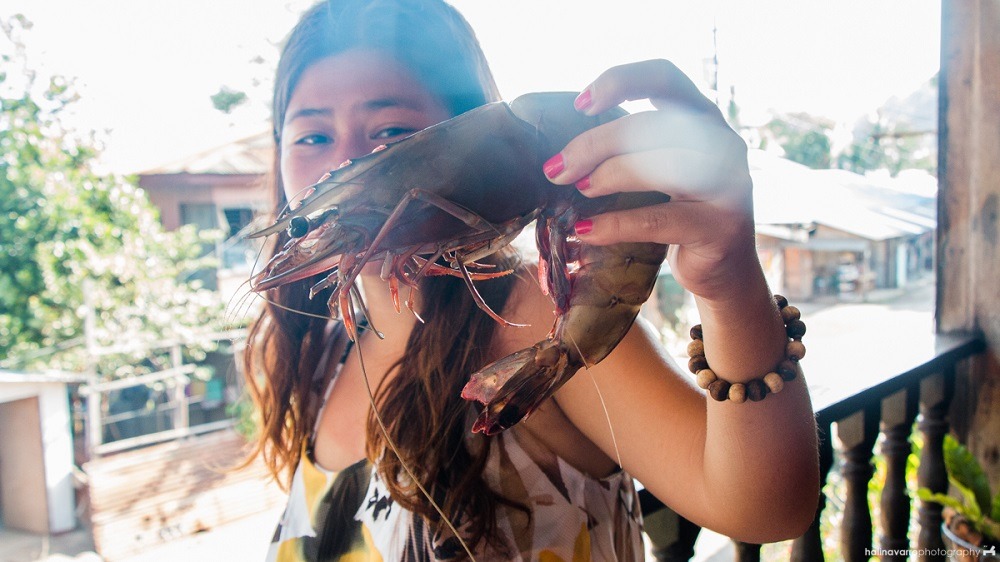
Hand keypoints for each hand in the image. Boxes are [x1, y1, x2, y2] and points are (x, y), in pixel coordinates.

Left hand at [543, 59, 757, 301]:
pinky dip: (616, 224)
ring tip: (579, 190)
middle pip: (653, 125)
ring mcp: (729, 184)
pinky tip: (586, 231)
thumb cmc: (679, 213)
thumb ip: (630, 149)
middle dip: (596, 144)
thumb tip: (561, 155)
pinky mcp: (721, 226)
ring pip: (660, 166)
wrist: (724, 269)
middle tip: (558, 169)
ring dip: (609, 175)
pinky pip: (659, 219)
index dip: (621, 81)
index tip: (580, 105)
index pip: (665, 77)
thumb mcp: (658, 172)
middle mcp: (723, 143)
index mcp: (704, 118)